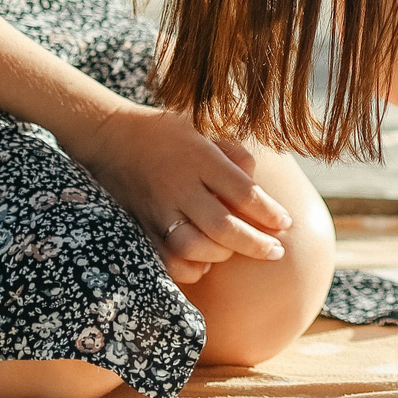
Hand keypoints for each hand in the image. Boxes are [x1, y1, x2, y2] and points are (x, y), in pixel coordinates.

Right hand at [74, 106, 292, 285]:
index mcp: (200, 159)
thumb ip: (234, 153)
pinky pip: (166, 260)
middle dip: (254, 244)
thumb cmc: (168, 132)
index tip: (286, 223)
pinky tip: (205, 265)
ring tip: (237, 252)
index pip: (242, 192)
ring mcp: (159, 210)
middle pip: (222, 225)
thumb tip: (257, 181)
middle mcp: (180, 186)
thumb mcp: (205, 127)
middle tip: (277, 252)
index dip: (268, 212)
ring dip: (221, 256)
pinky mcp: (142, 227)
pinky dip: (189, 269)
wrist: (112, 138)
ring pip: (194, 247)